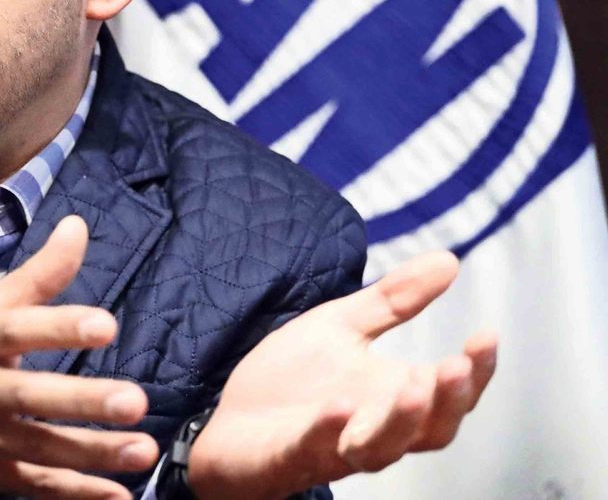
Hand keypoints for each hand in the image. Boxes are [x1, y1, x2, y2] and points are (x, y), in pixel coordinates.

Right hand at [0, 215, 158, 499]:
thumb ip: (35, 276)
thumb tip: (78, 226)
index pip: (15, 329)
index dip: (59, 326)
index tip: (105, 324)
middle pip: (29, 395)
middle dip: (82, 400)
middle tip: (134, 400)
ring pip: (38, 447)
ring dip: (93, 452)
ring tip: (142, 450)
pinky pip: (33, 486)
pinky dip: (74, 492)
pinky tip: (116, 495)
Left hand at [187, 251, 497, 499]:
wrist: (229, 423)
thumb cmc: (293, 383)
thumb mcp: (342, 327)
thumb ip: (393, 300)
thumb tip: (448, 260)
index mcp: (392, 399)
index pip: (449, 394)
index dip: (475, 372)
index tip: (486, 336)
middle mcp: (372, 430)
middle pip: (427, 430)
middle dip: (446, 400)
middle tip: (456, 367)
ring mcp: (331, 447)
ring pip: (378, 449)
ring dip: (399, 421)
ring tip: (414, 385)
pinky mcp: (287, 456)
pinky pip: (310, 449)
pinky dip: (326, 432)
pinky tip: (336, 408)